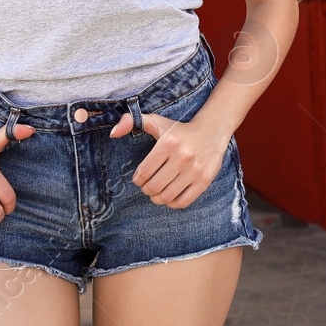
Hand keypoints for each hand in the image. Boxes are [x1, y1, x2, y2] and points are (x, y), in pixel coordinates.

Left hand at [109, 109, 228, 207]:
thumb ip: (131, 121)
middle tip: (148, 187)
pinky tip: (170, 196)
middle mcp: (183, 156)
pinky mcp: (205, 180)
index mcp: (168, 142)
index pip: (143, 172)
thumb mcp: (156, 122)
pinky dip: (172, 203)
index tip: (140, 178)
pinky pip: (183, 201)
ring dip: (157, 198)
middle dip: (146, 190)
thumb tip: (113, 133)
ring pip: (167, 196)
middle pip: (154, 187)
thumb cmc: (179, 130)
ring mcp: (195, 169)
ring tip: (157, 193)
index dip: (138, 180)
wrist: (212, 131)